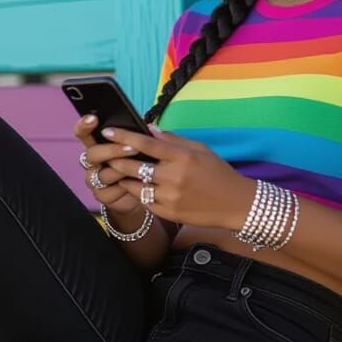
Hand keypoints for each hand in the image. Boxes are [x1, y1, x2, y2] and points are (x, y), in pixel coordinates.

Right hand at [72, 115, 145, 215]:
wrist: (138, 192)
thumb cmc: (136, 164)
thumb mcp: (138, 148)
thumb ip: (137, 137)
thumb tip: (149, 127)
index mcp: (96, 145)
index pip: (83, 133)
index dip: (85, 125)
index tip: (93, 118)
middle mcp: (91, 162)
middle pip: (92, 154)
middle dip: (112, 150)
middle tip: (132, 148)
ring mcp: (94, 180)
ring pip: (103, 174)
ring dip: (122, 169)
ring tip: (139, 166)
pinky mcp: (102, 196)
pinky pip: (110, 191)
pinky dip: (124, 186)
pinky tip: (136, 183)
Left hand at [97, 123, 254, 230]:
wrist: (236, 204)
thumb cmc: (218, 173)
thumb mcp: (200, 149)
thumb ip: (173, 139)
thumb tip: (148, 128)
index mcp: (182, 157)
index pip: (146, 143)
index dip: (123, 136)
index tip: (108, 131)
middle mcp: (174, 177)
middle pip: (134, 166)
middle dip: (116, 158)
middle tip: (105, 153)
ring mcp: (170, 197)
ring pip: (134, 186)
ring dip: (124, 177)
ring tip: (117, 170)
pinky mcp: (169, 213)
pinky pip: (145, 201)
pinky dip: (138, 192)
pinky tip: (137, 186)